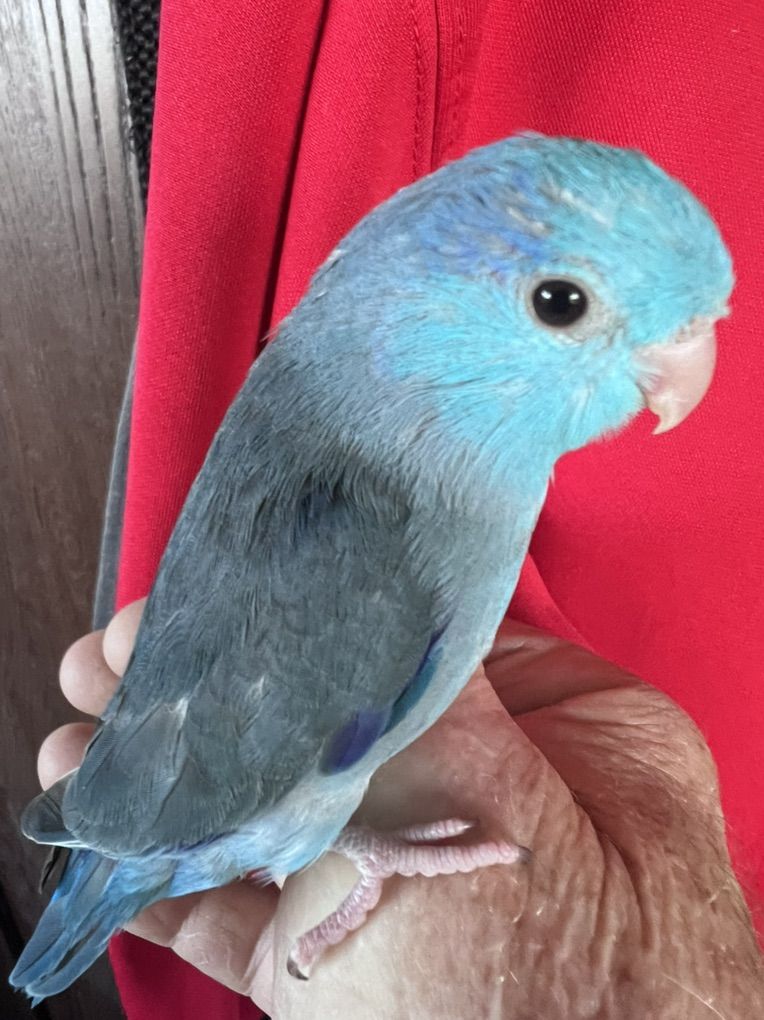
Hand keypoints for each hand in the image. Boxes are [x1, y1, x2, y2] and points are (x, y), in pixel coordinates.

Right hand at [41, 602, 762, 1017]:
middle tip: (104, 670)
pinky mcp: (369, 980)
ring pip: (290, 815)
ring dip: (172, 787)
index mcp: (571, 732)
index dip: (301, 609)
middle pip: (338, 722)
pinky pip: (270, 916)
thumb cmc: (545, 990)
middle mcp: (501, 800)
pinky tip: (111, 849)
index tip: (198, 602)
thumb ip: (394, 686)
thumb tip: (333, 581)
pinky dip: (184, 885)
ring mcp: (429, 894)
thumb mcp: (471, 797)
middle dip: (210, 698)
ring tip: (76, 752)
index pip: (421, 635)